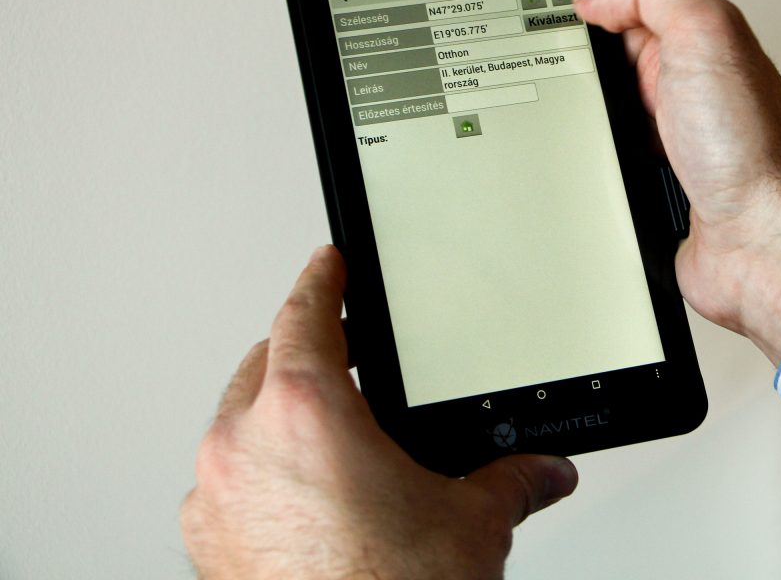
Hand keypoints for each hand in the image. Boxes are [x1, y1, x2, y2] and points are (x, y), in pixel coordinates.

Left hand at [181, 246, 577, 579]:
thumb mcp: (470, 523)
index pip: (305, 314)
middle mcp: (244, 447)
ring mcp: (215, 498)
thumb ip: (511, 481)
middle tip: (347, 351)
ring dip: (277, 413)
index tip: (329, 264)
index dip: (322, 280)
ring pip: (238, 422)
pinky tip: (306, 495)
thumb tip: (544, 473)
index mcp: (307, 415)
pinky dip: (260, 470)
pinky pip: (226, 479)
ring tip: (333, 431)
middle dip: (304, 350)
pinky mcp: (208, 545)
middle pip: (265, 363)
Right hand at [574, 0, 780, 364]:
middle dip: (576, 69)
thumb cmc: (751, 149)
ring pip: (602, 116)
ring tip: (564, 124)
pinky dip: (589, 169)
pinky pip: (605, 168)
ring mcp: (670, 143)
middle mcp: (687, 90)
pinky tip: (584, 169)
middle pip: (608, 62)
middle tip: (553, 76)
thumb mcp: (706, 32)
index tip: (555, 19)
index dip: (593, 8)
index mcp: (699, 44)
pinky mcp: (655, 190)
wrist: (762, 241)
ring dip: (581, 123)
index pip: (630, 6)